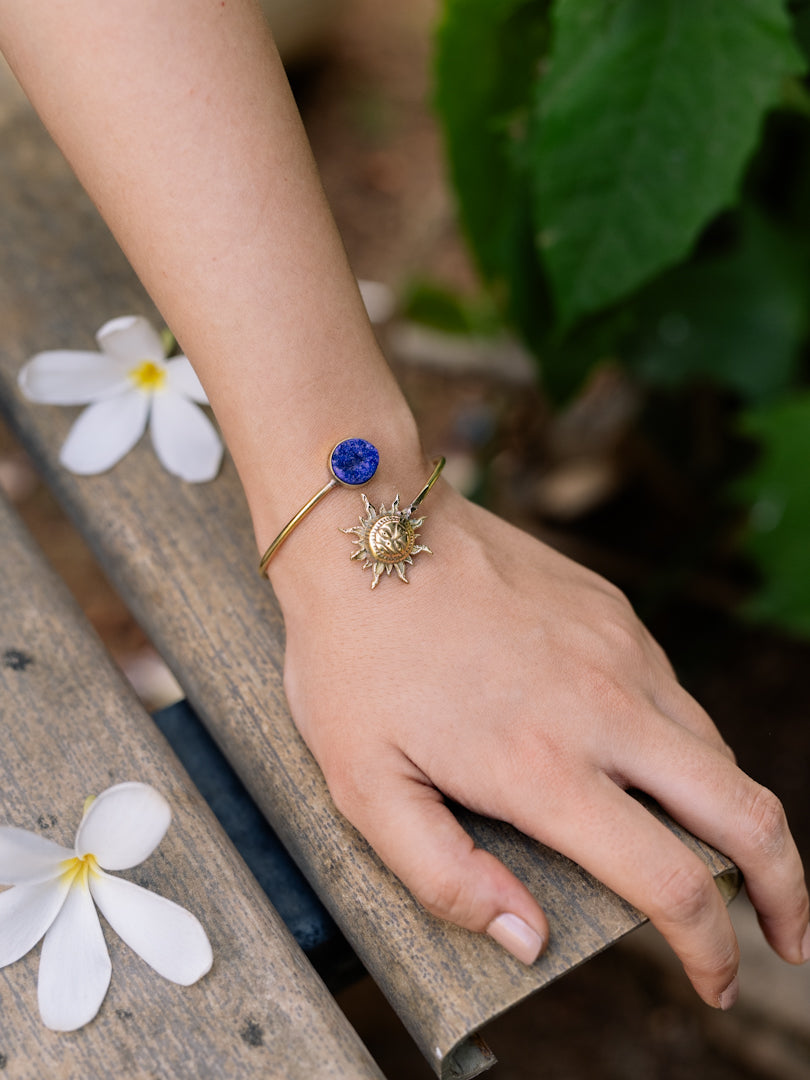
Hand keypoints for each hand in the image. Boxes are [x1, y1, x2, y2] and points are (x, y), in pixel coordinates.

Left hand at [276, 481, 809, 1009]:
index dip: (710, 949)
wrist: (371, 535)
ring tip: (710, 852)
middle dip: (785, 888)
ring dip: (732, 815)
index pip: (670, 880)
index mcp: (544, 767)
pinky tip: (646, 761)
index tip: (715, 982)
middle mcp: (605, 707)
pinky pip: (674, 694)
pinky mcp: (614, 612)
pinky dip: (684, 746)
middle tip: (785, 933)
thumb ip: (445, 875)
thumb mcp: (365, 787)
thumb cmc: (357, 662)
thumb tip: (526, 939)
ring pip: (715, 750)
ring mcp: (618, 651)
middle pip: (744, 813)